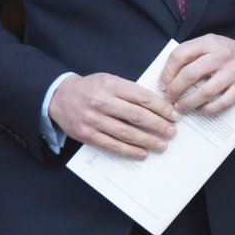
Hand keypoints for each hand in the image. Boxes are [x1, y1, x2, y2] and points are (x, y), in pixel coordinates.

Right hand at [49, 72, 177, 159]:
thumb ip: (130, 91)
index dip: (161, 107)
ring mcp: (94, 119)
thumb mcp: (110, 81)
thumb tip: (159, 106)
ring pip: (126, 133)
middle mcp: (102, 101)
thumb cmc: (91, 89)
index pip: (142, 97)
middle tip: (172, 131)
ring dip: (147, 140)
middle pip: (137, 116)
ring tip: (162, 145)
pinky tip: (142, 153)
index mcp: (111, 85)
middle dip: (158, 125)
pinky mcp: (88, 134)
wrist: (60, 97)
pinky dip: (130, 151)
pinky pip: (113, 145)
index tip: (174, 115)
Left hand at [160, 35, 234, 114]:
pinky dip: (208, 109)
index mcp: (209, 42)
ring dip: (188, 103)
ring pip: (205, 91)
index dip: (167, 72)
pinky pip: (221, 102)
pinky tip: (200, 110)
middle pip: (190, 74)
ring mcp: (234, 71)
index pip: (180, 54)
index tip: (162, 84)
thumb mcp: (211, 45)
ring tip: (180, 108)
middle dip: (175, 90)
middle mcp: (222, 55)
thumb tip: (168, 77)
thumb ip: (193, 55)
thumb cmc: (229, 55)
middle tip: (168, 100)